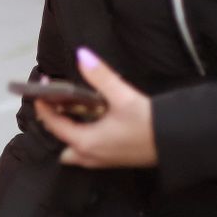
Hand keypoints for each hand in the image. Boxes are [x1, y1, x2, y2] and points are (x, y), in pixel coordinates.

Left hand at [34, 46, 157, 169]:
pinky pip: (89, 152)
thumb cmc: (149, 123)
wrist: (176, 143)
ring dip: (72, 133)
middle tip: (59, 103)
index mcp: (85, 142)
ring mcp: (102, 161)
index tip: (39, 90)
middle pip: (62, 142)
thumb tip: (81, 55)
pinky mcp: (114, 160)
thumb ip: (100, 76)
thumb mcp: (123, 97)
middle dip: (57, 124)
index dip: (44, 106)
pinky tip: (96, 121)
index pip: (54, 125)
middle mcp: (89, 156)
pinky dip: (85, 138)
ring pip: (75, 150)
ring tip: (77, 111)